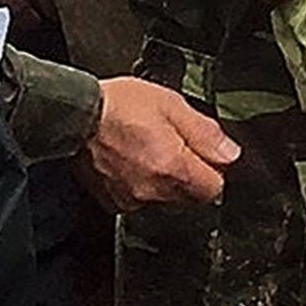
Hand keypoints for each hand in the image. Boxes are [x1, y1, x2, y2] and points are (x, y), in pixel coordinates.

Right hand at [84, 77, 239, 210]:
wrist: (75, 115)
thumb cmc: (119, 105)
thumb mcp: (172, 105)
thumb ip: (205, 133)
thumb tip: (229, 154)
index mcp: (173, 167)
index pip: (213, 188)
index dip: (214, 169)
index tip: (205, 153)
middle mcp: (153, 190)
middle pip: (190, 196)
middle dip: (190, 175)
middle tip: (174, 144)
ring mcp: (130, 198)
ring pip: (165, 198)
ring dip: (165, 180)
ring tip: (150, 149)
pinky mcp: (112, 200)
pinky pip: (140, 199)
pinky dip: (142, 184)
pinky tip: (133, 160)